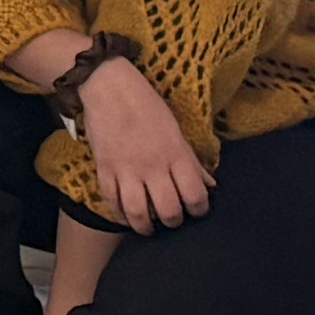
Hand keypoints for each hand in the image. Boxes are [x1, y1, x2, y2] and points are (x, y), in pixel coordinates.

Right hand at [73, 56, 214, 232]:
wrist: (108, 87)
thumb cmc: (146, 104)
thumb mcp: (176, 130)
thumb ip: (192, 161)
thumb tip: (210, 185)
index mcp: (176, 154)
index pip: (195, 195)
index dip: (199, 209)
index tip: (196, 210)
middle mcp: (153, 166)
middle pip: (168, 210)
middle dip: (173, 220)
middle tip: (172, 218)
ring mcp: (126, 169)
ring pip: (138, 212)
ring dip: (145, 226)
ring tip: (148, 227)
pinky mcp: (104, 169)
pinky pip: (112, 201)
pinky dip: (119, 215)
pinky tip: (126, 216)